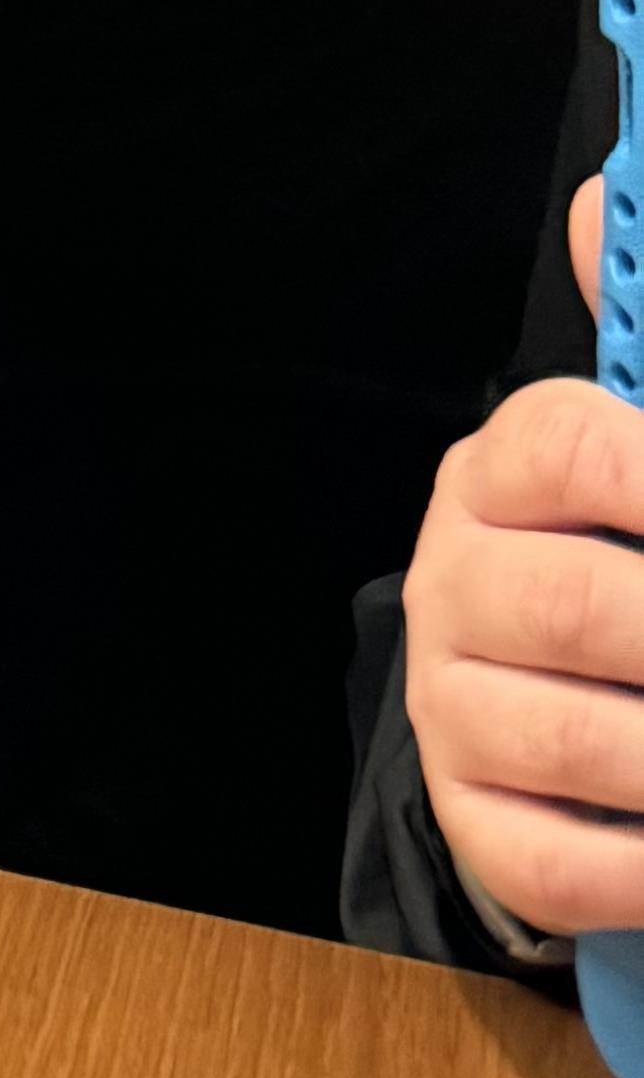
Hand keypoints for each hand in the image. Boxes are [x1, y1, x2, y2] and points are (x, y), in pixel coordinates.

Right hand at [400, 178, 643, 939]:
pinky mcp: (469, 814)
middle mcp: (459, 576)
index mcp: (508, 468)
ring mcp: (452, 700)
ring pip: (570, 737)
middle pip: (579, 606)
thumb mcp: (637, 448)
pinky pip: (549, 857)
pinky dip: (642, 868)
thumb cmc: (626, 549)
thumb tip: (603, 209)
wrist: (556, 694)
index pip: (568, 446)